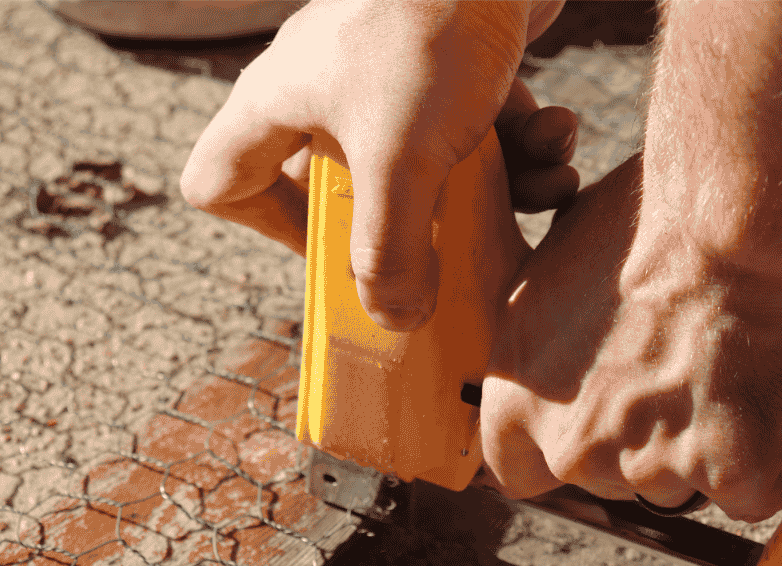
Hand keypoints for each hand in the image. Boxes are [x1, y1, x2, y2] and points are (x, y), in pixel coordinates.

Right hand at [180, 0, 573, 330]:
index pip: (221, 183)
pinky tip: (560, 139)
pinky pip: (473, 125)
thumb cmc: (427, 28)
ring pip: (423, 163)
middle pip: (339, 190)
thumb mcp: (401, 163)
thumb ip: (389, 254)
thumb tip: (393, 320)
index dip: (270, 233)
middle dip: (410, 224)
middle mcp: (322, 88)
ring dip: (492, 187)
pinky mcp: (447, 59)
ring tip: (544, 184)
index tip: (339, 253)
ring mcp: (386, 73)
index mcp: (278, 106)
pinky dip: (520, 142)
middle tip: (451, 239)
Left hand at [480, 153, 781, 521]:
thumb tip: (555, 343)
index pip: (517, 470)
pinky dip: (769, 461)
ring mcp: (647, 468)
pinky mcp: (727, 472)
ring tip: (726, 372)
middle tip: (681, 375)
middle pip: (608, 481)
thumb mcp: (547, 276)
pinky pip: (752, 495)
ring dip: (706, 450)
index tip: (596, 427)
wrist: (730, 223)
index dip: (562, 451)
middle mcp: (571, 447)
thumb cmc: (642, 227)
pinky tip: (767, 399)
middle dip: (643, 445)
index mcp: (515, 402)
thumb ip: (541, 341)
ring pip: (681, 488)